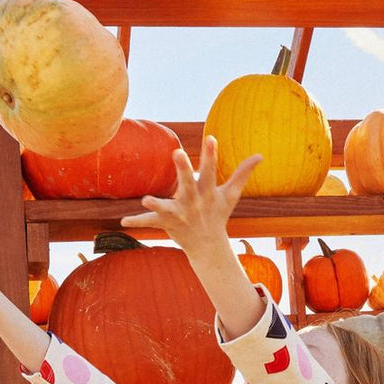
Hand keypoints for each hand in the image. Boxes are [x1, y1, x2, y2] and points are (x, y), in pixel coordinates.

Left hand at [120, 136, 260, 255]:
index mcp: (208, 193)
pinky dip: (137, 222)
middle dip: (184, 170)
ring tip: (146, 198)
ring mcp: (180, 214)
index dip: (211, 155)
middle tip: (178, 152)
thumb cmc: (218, 214)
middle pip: (189, 184)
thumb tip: (261, 156)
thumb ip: (242, 173)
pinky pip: (150, 222)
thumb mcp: (231, 195)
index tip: (210, 138)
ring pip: (167, 207)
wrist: (208, 246)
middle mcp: (194, 203)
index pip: (211, 171)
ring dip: (157, 204)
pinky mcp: (167, 223)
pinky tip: (123, 221)